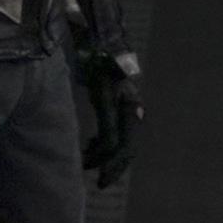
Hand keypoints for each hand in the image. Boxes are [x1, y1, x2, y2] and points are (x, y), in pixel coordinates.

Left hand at [82, 55, 143, 188]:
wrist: (101, 42)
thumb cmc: (98, 65)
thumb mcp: (101, 93)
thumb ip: (106, 119)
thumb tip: (107, 149)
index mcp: (131, 110)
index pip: (123, 147)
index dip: (111, 166)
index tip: (98, 179)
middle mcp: (134, 111)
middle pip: (126, 148)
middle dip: (111, 166)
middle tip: (98, 180)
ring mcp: (129, 108)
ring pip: (121, 141)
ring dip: (106, 154)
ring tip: (88, 158)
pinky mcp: (120, 105)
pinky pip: (116, 131)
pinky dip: (104, 142)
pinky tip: (91, 145)